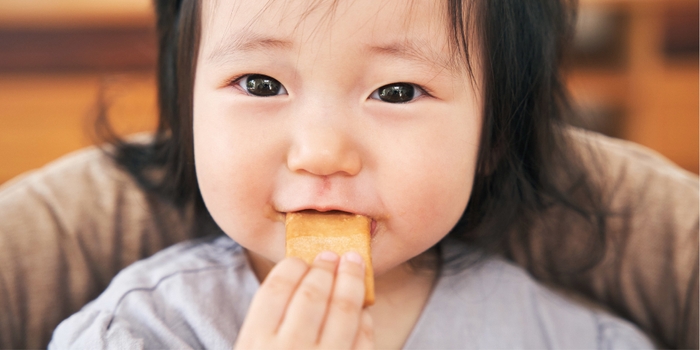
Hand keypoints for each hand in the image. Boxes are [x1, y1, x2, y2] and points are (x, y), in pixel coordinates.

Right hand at [234, 251, 373, 349]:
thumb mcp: (252, 349)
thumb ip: (267, 323)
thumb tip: (298, 278)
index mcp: (256, 343)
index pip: (276, 288)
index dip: (291, 266)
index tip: (300, 259)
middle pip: (312, 293)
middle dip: (325, 268)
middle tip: (332, 255)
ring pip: (343, 310)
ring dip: (351, 282)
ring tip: (353, 265)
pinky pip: (362, 339)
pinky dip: (363, 318)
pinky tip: (361, 309)